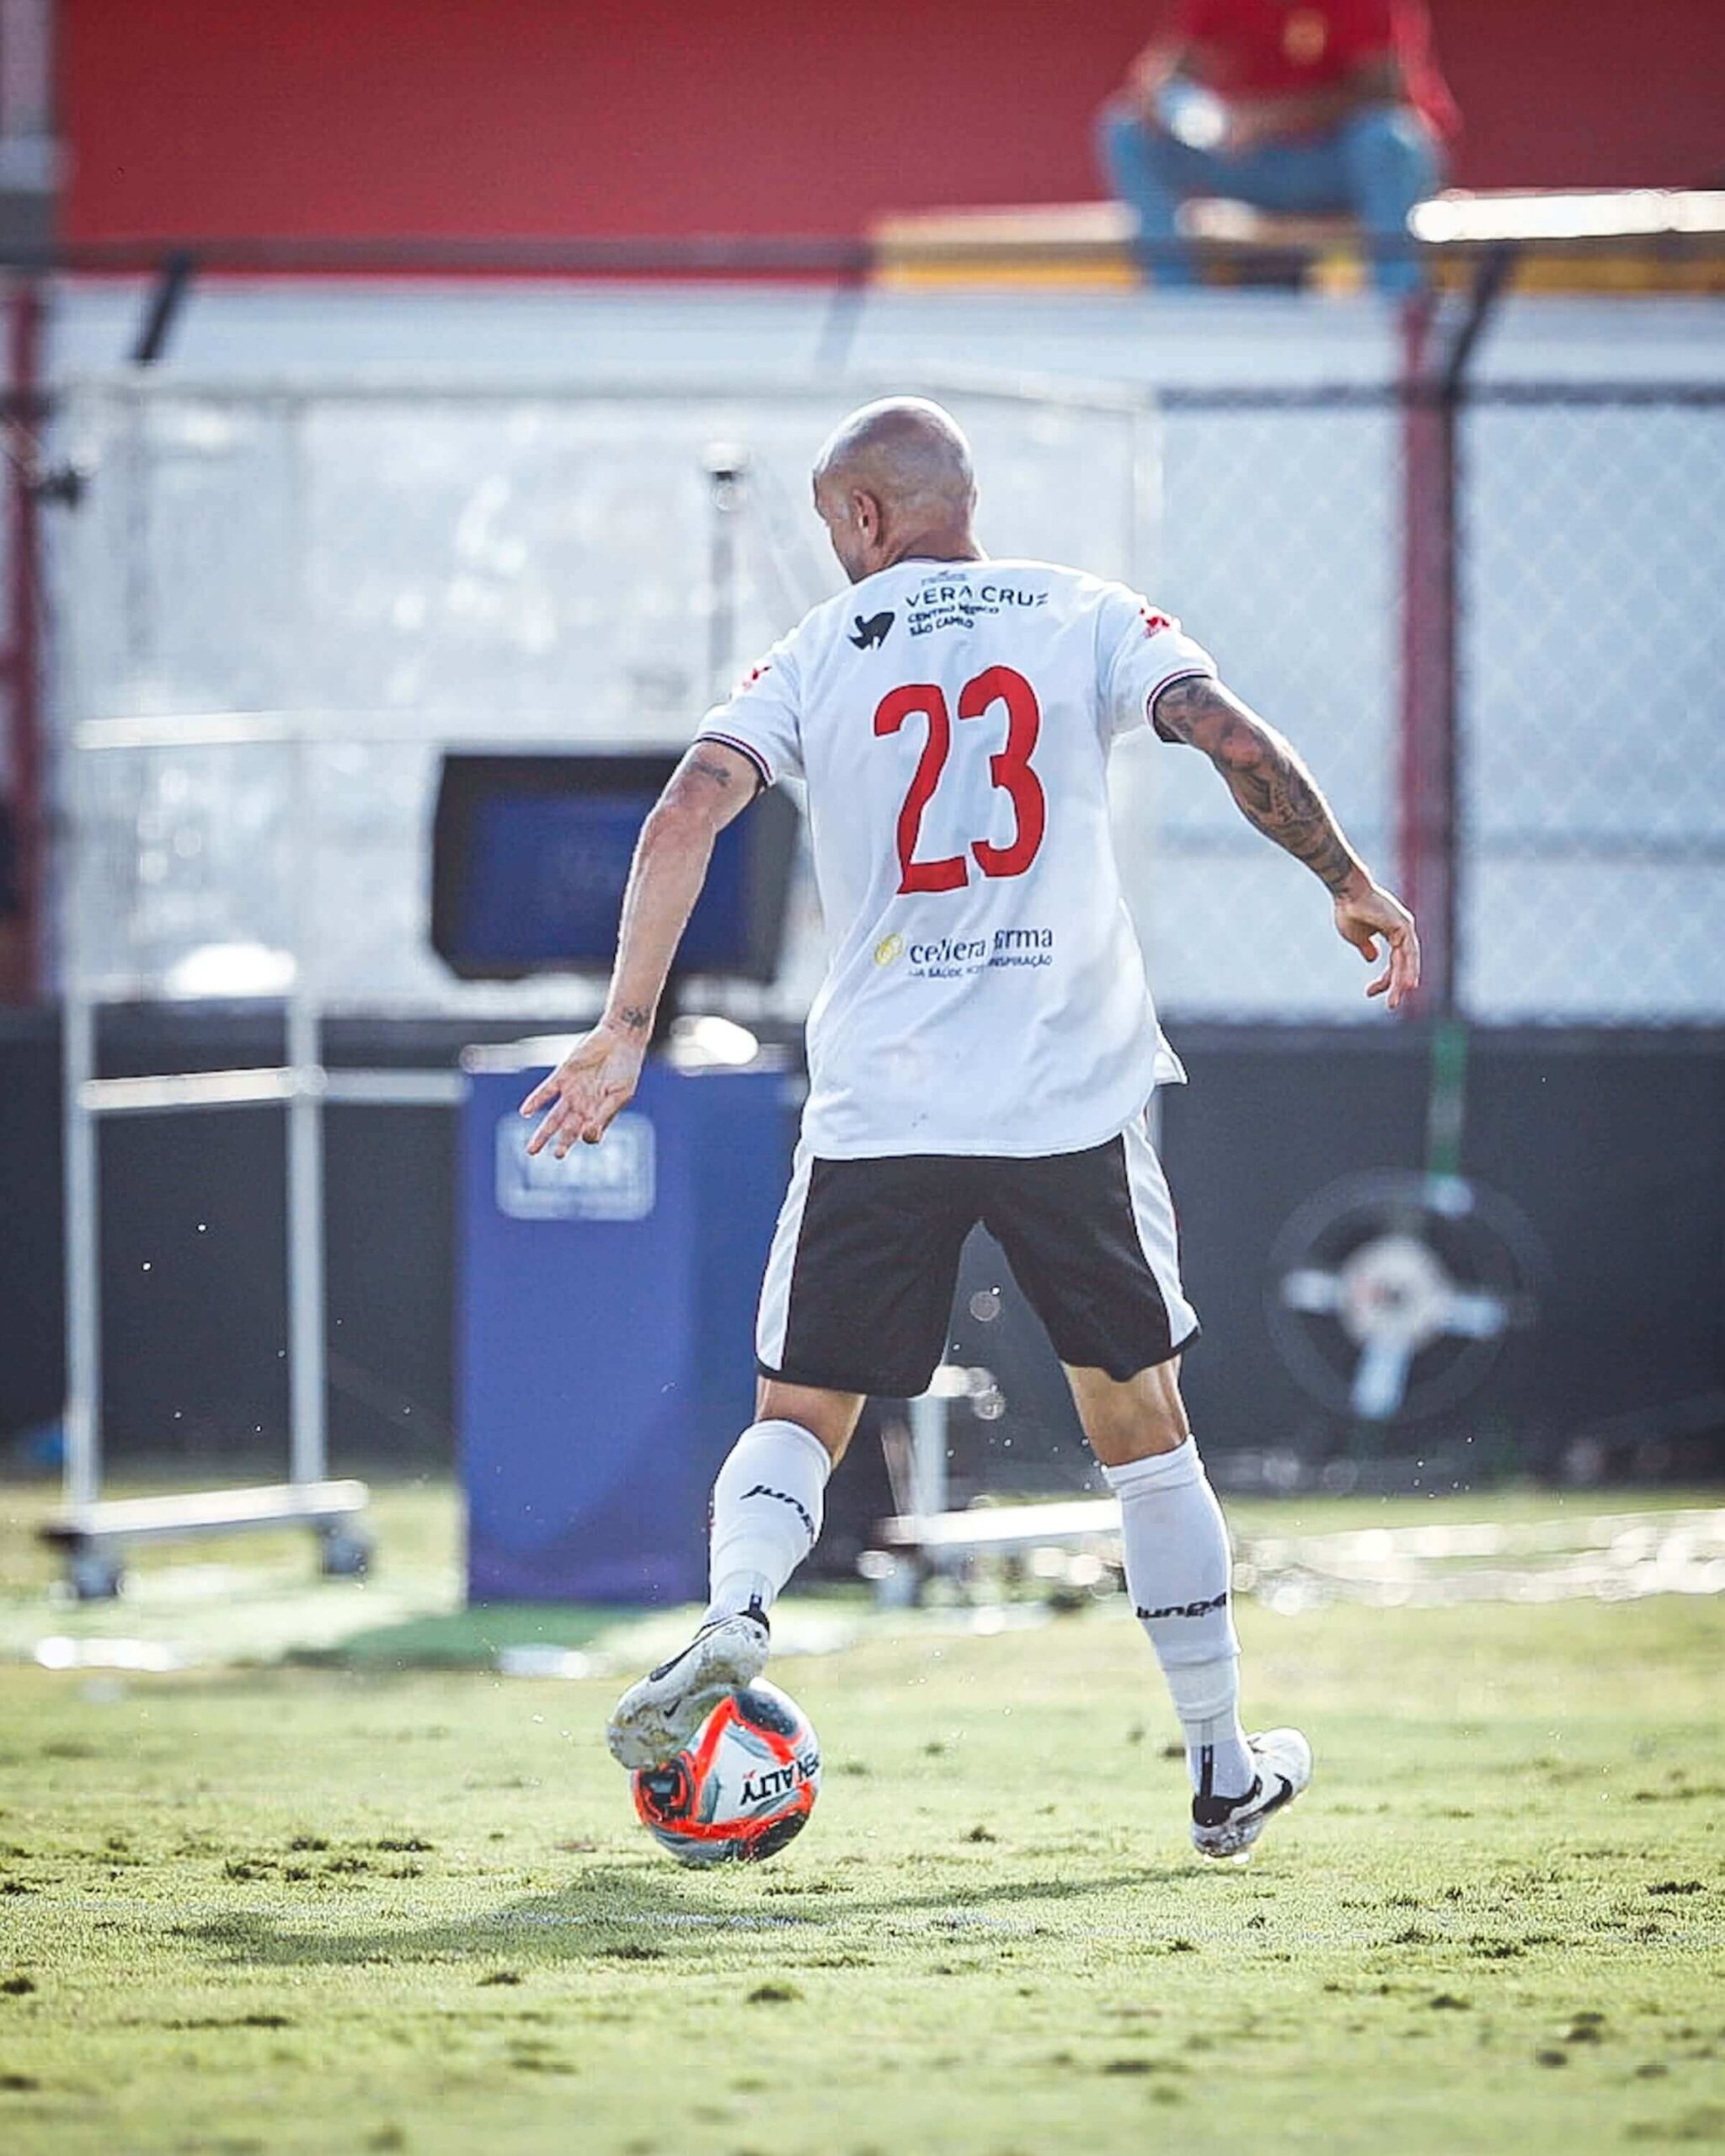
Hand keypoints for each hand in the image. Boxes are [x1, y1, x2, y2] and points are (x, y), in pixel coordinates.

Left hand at [519, 1019, 646, 1156]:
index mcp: (600, 1112)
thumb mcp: (619, 1094)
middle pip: (568, 1130)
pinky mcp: (563, 1076)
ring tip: (532, 1150)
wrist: (619, 1038)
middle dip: (561, 1144)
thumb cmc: (626, 1067)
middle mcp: (583, 1105)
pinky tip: (525, 1113)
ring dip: (543, 1133)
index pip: (589, 1134)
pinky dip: (535, 1102)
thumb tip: (588, 1137)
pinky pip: (545, 1092)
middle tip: (557, 1156)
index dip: (588, 1137)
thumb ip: (604, 1116)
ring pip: (553, 1117)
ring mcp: (572, 1091)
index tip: (588, 1135)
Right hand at [1333, 875, 1419, 1009]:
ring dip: (1403, 981)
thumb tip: (1373, 959)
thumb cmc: (1348, 909)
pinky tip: (1408, 984)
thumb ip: (1366, 947)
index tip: (1369, 993)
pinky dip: (1408, 968)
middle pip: (1403, 964)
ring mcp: (1405, 927)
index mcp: (1394, 932)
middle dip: (1396, 985)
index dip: (1385, 980)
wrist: (1346, 891)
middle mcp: (1404, 930)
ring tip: (1400, 999)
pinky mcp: (1403, 926)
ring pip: (1407, 961)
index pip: (1395, 962)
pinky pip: (1408, 953)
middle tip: (1392, 1005)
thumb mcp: (1356, 936)